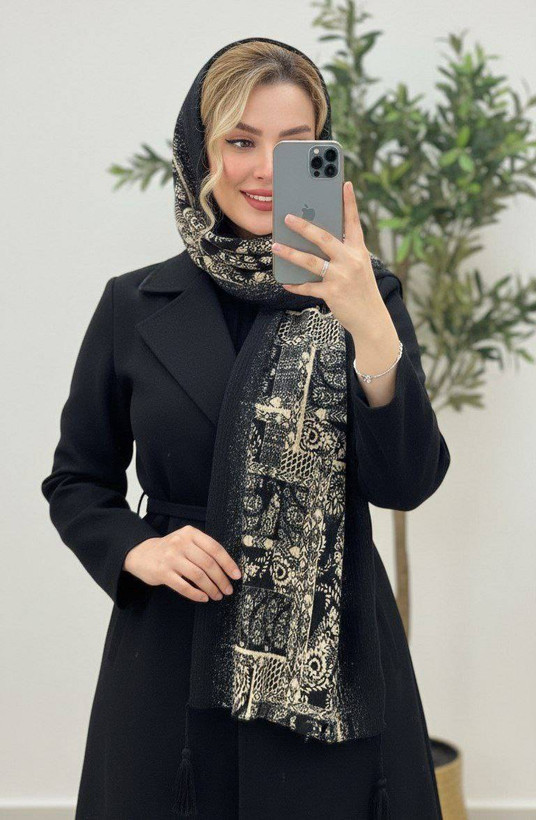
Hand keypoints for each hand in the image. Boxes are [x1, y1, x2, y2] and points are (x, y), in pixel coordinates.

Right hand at [123, 526, 241, 602]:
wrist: (141, 554)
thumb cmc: (170, 549)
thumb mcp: (186, 540)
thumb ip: (203, 548)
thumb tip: (227, 567)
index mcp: (190, 533)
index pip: (215, 548)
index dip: (228, 563)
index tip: (236, 575)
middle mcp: (181, 543)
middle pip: (208, 563)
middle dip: (221, 579)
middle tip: (228, 590)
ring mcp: (171, 558)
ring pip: (198, 576)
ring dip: (211, 588)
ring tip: (217, 595)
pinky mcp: (163, 573)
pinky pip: (184, 586)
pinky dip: (196, 594)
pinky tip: (203, 598)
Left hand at [272, 181, 393, 342]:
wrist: (371, 319)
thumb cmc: (362, 290)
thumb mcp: (359, 267)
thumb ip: (343, 252)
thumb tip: (316, 240)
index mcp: (359, 251)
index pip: (354, 222)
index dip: (349, 203)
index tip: (345, 183)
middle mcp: (351, 261)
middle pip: (324, 238)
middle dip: (304, 226)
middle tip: (287, 217)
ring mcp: (341, 277)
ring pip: (311, 262)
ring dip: (290, 253)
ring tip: (275, 246)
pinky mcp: (332, 293)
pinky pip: (308, 287)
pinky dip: (295, 284)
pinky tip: (285, 282)